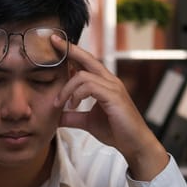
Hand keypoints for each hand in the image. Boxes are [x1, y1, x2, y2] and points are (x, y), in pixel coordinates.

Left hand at [52, 36, 168, 180]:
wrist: (134, 144)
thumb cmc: (116, 131)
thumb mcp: (88, 122)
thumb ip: (72, 117)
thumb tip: (56, 116)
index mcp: (105, 83)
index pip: (86, 62)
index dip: (72, 52)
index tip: (55, 44)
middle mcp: (110, 81)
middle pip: (87, 58)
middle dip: (69, 50)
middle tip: (52, 42)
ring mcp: (113, 87)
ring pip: (83, 76)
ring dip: (67, 89)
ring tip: (60, 103)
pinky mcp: (114, 97)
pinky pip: (90, 87)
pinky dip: (76, 95)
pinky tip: (72, 106)